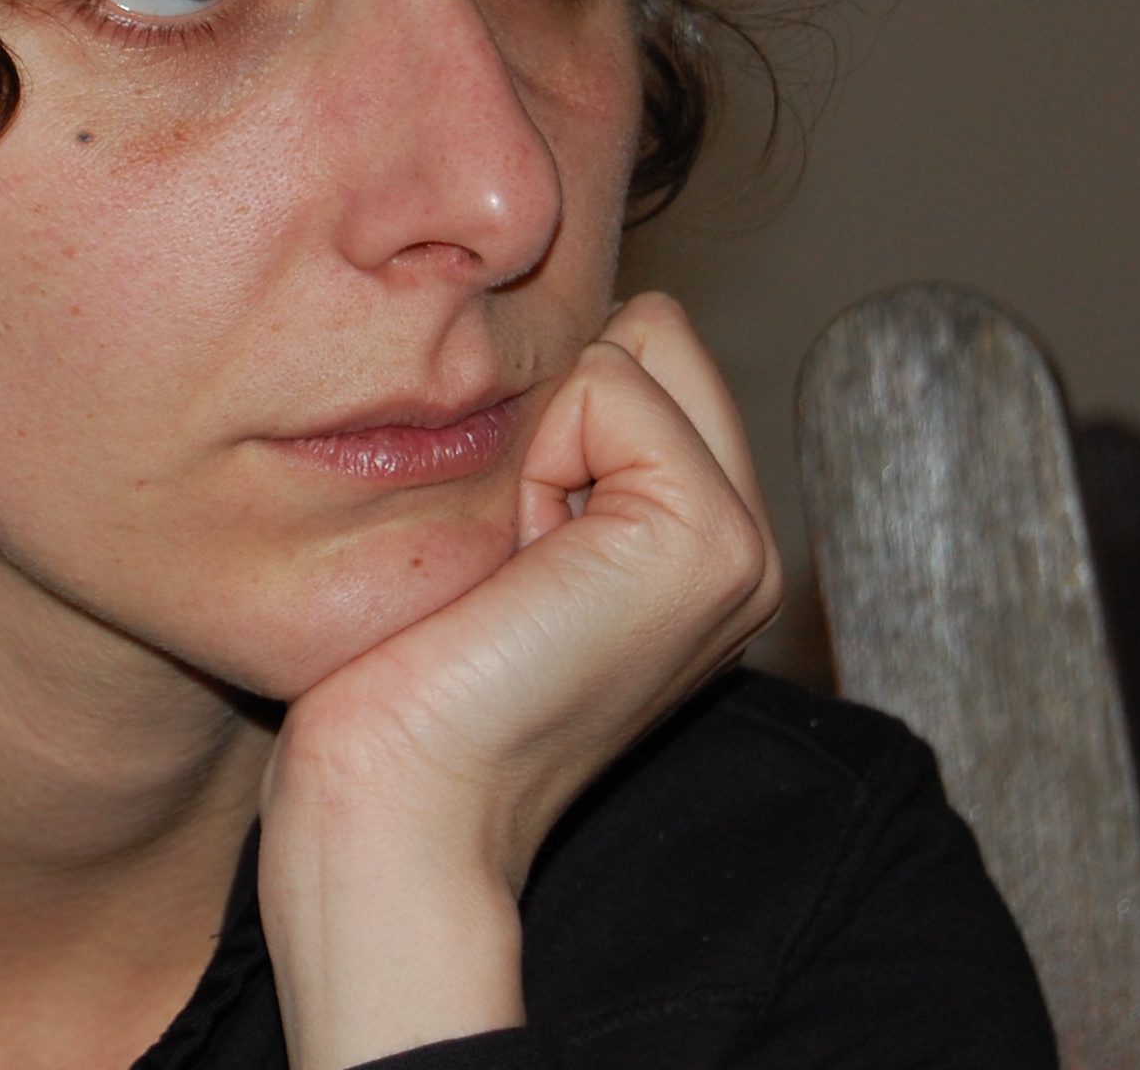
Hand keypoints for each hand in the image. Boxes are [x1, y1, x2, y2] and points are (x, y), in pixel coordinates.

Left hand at [256, 294, 786, 1068]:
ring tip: (511, 567)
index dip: (542, 414)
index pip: (642, 352)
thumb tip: (534, 335)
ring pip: (635, 346)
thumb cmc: (402, 682)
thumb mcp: (496, 533)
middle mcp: (745, 547)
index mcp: (698, 547)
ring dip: (539, 437)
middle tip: (508, 555)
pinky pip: (610, 381)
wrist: (395, 807)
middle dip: (554, 408)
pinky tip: (517, 571)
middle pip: (652, 333)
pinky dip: (537, 457)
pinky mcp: (705, 540)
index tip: (502, 553)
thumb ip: (553, 446)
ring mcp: (741, 547)